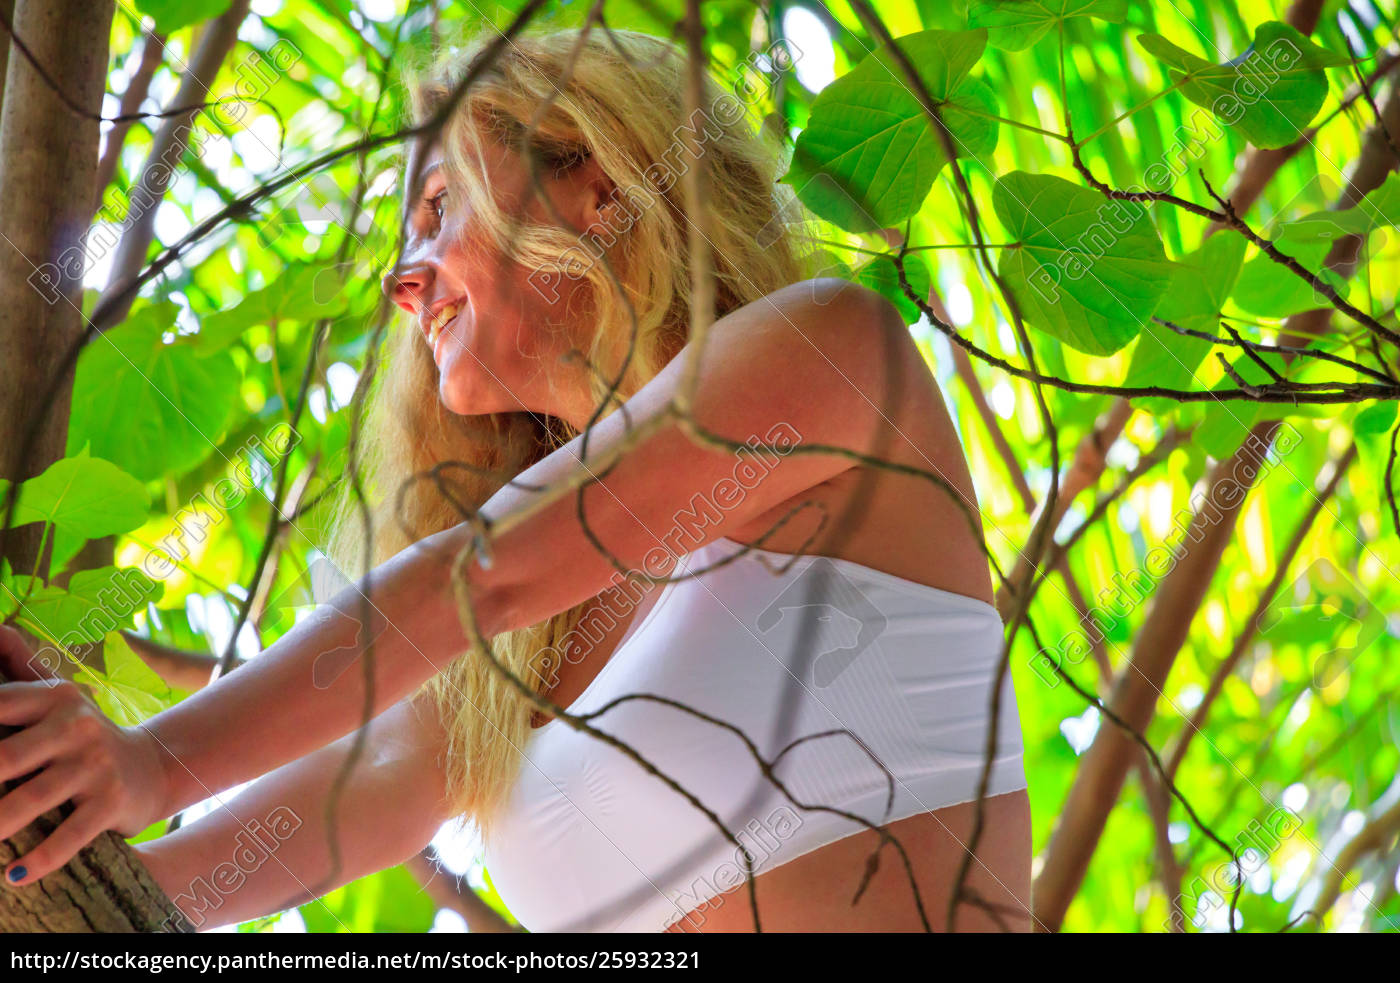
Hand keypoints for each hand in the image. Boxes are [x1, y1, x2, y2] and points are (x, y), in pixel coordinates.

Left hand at [0, 624, 170, 885]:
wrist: (152, 767)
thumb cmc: (83, 737)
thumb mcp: (59, 701)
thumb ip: (22, 669)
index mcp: (56, 698)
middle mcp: (77, 726)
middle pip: (5, 760)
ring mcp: (96, 765)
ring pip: (31, 802)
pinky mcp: (111, 802)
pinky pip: (68, 836)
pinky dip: (38, 860)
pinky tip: (13, 876)